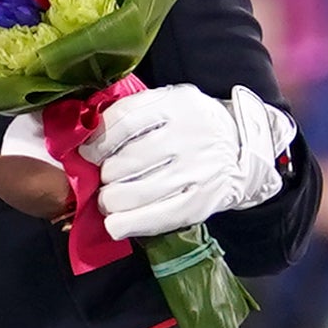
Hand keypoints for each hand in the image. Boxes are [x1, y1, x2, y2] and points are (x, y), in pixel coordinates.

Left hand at [86, 82, 296, 240]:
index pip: (123, 122)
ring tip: (110, 200)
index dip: (97, 143)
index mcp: (177, 103)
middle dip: (105, 176)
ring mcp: (198, 170)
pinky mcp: (202, 201)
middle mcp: (189, 135)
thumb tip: (85, 142)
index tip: (89, 155)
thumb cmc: (191, 126)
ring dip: (111, 201)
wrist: (242, 148)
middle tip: (105, 181)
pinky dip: (128, 224)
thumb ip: (133, 114)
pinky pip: (157, 217)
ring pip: (136, 193)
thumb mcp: (168, 104)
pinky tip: (116, 224)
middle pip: (125, 162)